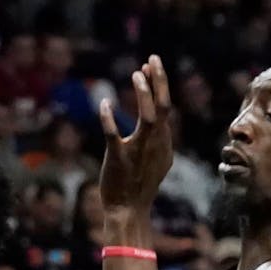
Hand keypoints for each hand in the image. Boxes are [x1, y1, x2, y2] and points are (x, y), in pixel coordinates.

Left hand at [98, 55, 173, 213]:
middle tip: (152, 58)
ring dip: (144, 94)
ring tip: (137, 73)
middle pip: (164, 106)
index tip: (149, 68)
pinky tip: (105, 103)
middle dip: (160, 81)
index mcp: (163, 141)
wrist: (129, 210)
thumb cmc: (140, 186)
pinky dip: (109, 118)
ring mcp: (138, 150)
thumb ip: (158, 140)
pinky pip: (114, 135)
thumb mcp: (156, 160)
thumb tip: (161, 124)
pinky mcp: (118, 159)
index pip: (165, 107)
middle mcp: (155, 143)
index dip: (159, 86)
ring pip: (148, 117)